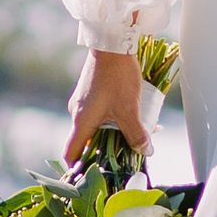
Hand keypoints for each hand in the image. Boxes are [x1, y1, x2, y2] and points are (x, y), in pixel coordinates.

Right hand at [66, 46, 149, 164]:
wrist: (111, 41)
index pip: (71, 153)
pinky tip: (130, 112)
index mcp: (81, 122)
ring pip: (95, 124)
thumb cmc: (117, 77)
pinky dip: (111, 117)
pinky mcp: (90, 90)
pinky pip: (98, 111)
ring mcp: (82, 100)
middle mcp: (77, 113)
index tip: (91, 175)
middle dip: (105, 149)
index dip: (78, 168)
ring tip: (134, 132)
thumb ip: (136, 134)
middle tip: (124, 154)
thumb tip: (145, 152)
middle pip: (87, 140)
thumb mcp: (130, 109)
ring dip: (112, 131)